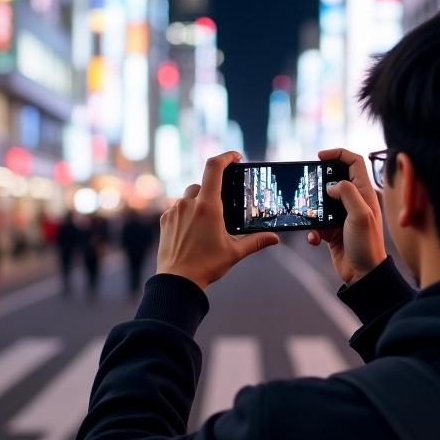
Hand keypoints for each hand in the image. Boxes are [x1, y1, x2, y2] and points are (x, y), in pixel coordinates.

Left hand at [157, 152, 279, 289]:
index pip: (214, 168)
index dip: (226, 157)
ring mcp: (174, 211)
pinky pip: (177, 208)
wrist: (177, 281)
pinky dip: (187, 213)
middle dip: (214, 190)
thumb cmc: (206, 266)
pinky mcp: (165, 220)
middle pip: (203, 184)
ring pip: (189, 196)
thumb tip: (274, 238)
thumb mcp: (234, 252)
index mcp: (208, 206)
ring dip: (199, 201)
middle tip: (224, 205)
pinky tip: (193, 230)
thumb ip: (256, 242)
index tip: (236, 158)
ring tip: (208, 221)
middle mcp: (189, 204)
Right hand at [307, 147, 386, 284]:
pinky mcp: (332, 230)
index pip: (354, 162)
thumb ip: (347, 193)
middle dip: (319, 182)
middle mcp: (354, 201)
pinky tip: (314, 239)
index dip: (337, 154)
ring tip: (308, 216)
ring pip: (322, 202)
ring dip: (312, 209)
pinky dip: (312, 230)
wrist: (363, 275)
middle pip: (335, 179)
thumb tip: (331, 185)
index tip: (319, 156)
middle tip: (308, 186)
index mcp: (365, 193)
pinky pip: (316, 223)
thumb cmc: (367, 245)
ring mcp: (342, 216)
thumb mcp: (360, 215)